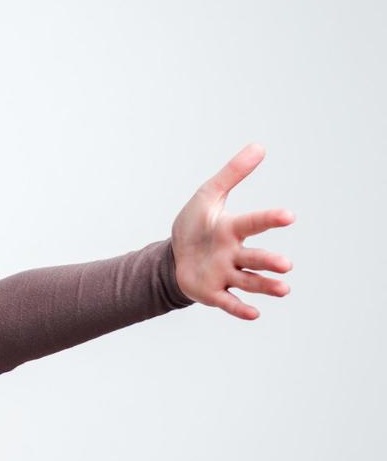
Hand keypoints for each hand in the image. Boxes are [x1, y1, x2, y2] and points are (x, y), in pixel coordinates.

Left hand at [170, 142, 294, 319]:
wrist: (171, 258)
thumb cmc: (196, 226)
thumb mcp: (207, 196)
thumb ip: (232, 174)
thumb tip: (259, 146)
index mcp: (232, 229)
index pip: (253, 222)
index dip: (269, 219)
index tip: (289, 216)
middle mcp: (233, 254)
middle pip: (254, 258)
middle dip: (269, 262)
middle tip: (286, 265)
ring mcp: (224, 275)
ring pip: (248, 281)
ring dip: (265, 286)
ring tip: (284, 289)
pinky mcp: (213, 293)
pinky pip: (228, 302)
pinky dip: (240, 308)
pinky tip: (255, 314)